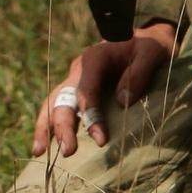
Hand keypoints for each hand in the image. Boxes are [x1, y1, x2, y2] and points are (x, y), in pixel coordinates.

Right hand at [30, 20, 177, 156]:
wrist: (144, 40)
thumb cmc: (149, 46)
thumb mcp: (152, 53)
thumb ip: (139, 73)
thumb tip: (122, 101)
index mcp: (95, 58)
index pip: (86, 90)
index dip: (91, 116)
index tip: (100, 140)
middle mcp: (79, 70)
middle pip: (63, 99)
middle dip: (62, 126)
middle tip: (68, 151)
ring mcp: (75, 81)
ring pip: (52, 103)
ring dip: (45, 127)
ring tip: (39, 152)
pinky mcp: (77, 91)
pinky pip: (58, 108)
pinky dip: (49, 125)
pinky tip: (45, 146)